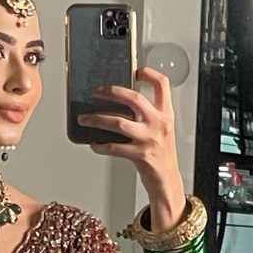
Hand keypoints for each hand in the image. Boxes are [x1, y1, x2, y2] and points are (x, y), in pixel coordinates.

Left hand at [77, 66, 186, 229]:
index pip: (162, 85)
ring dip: (97, 119)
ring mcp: (149, 139)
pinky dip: (100, 146)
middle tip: (96, 92)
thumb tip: (120, 106)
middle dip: (112, 92)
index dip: (150, 74)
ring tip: (84, 119)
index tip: (136, 70)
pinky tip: (94, 144)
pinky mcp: (140, 155)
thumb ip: (147, 116)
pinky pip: (114, 147)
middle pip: (134, 98)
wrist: (167, 181)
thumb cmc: (162, 156)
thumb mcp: (161, 130)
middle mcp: (159, 123)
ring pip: (118, 122)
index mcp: (166, 114)